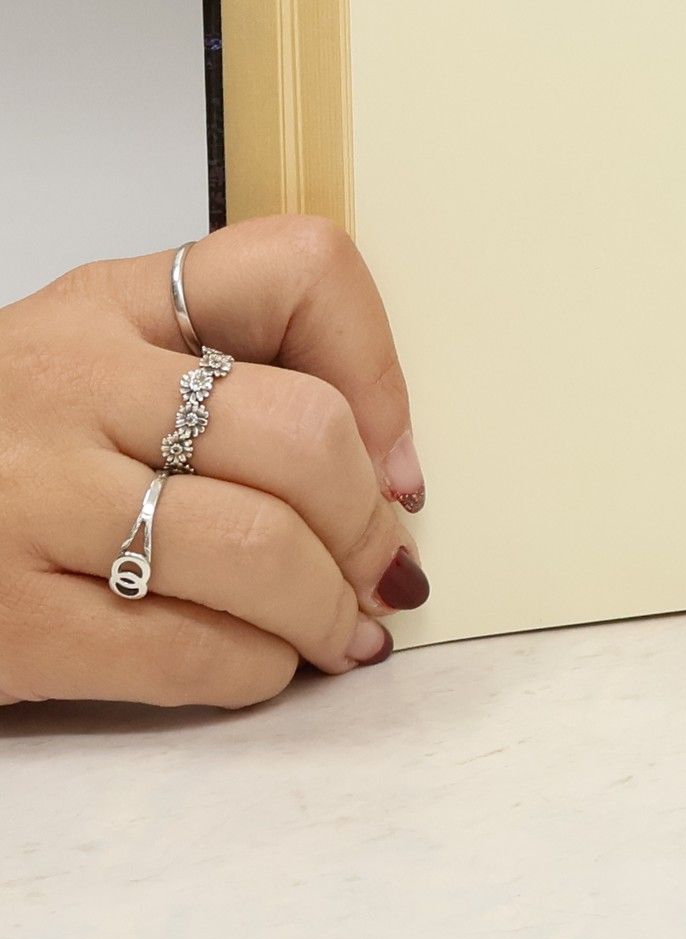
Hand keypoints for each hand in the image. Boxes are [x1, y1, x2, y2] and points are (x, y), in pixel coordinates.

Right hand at [0, 217, 426, 708]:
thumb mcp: (92, 366)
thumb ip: (221, 383)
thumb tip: (389, 479)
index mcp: (109, 301)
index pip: (300, 270)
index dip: (380, 373)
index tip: (393, 457)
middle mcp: (69, 381)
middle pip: (302, 435)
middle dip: (367, 522)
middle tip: (382, 568)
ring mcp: (28, 499)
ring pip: (259, 549)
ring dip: (330, 608)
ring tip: (343, 630)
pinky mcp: (4, 621)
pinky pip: (185, 649)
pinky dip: (255, 668)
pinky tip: (261, 664)